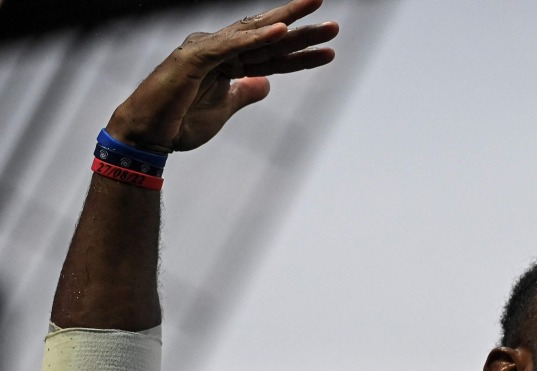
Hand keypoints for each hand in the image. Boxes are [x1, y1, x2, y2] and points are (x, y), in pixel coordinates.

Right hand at [107, 0, 337, 152]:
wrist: (147, 135)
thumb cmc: (180, 122)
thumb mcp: (225, 108)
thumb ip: (245, 93)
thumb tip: (266, 84)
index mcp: (229, 63)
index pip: (273, 57)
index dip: (301, 54)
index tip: (330, 50)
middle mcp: (220, 49)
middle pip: (268, 38)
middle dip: (302, 29)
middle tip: (334, 24)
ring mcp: (206, 49)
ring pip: (254, 33)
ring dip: (287, 22)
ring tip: (316, 10)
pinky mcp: (194, 57)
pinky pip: (232, 45)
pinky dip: (257, 37)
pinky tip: (282, 30)